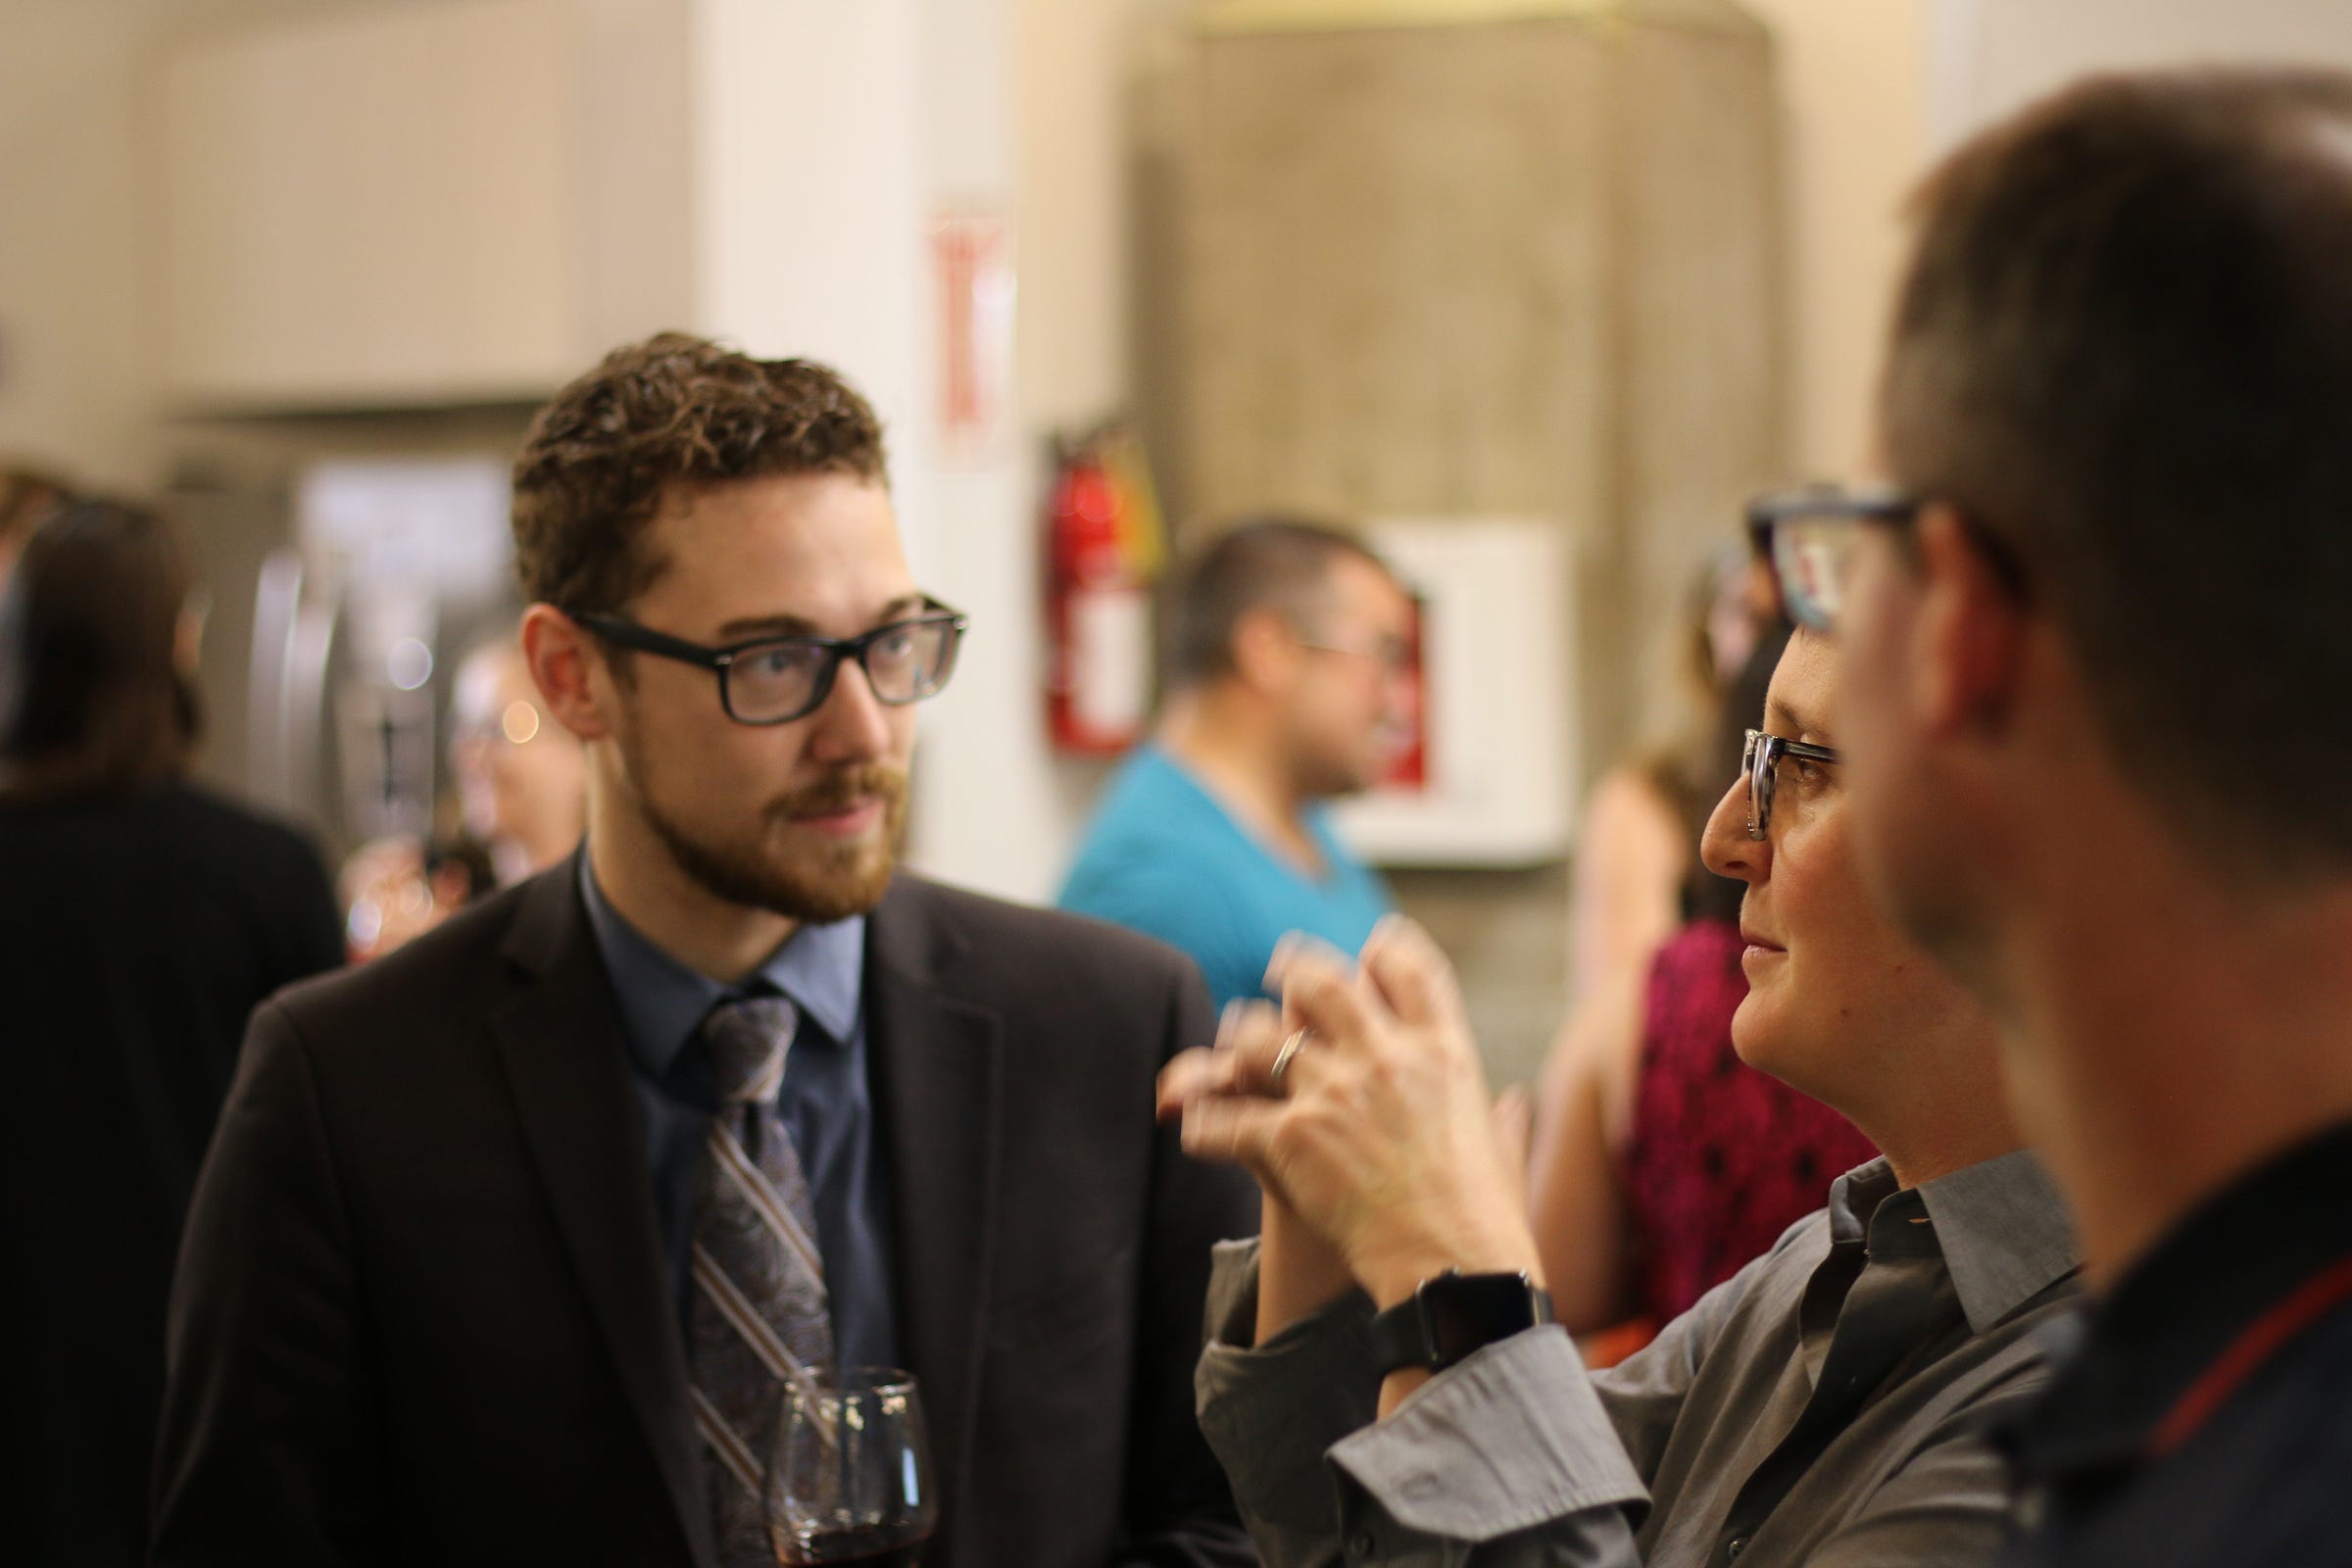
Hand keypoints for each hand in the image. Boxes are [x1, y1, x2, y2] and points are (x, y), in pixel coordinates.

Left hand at [1157, 919, 1541, 1309]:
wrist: (1458, 1271)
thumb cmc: (1487, 1222)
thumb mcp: (1503, 1151)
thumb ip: (1501, 1119)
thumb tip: (1513, 1105)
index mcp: (1443, 1053)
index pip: (1408, 968)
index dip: (1384, 948)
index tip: (1369, 948)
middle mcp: (1386, 1058)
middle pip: (1322, 980)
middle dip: (1293, 970)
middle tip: (1278, 974)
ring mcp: (1336, 1092)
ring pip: (1258, 1035)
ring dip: (1240, 1044)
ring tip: (1230, 1058)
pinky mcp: (1292, 1137)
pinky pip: (1224, 1116)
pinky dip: (1204, 1123)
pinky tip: (1198, 1129)